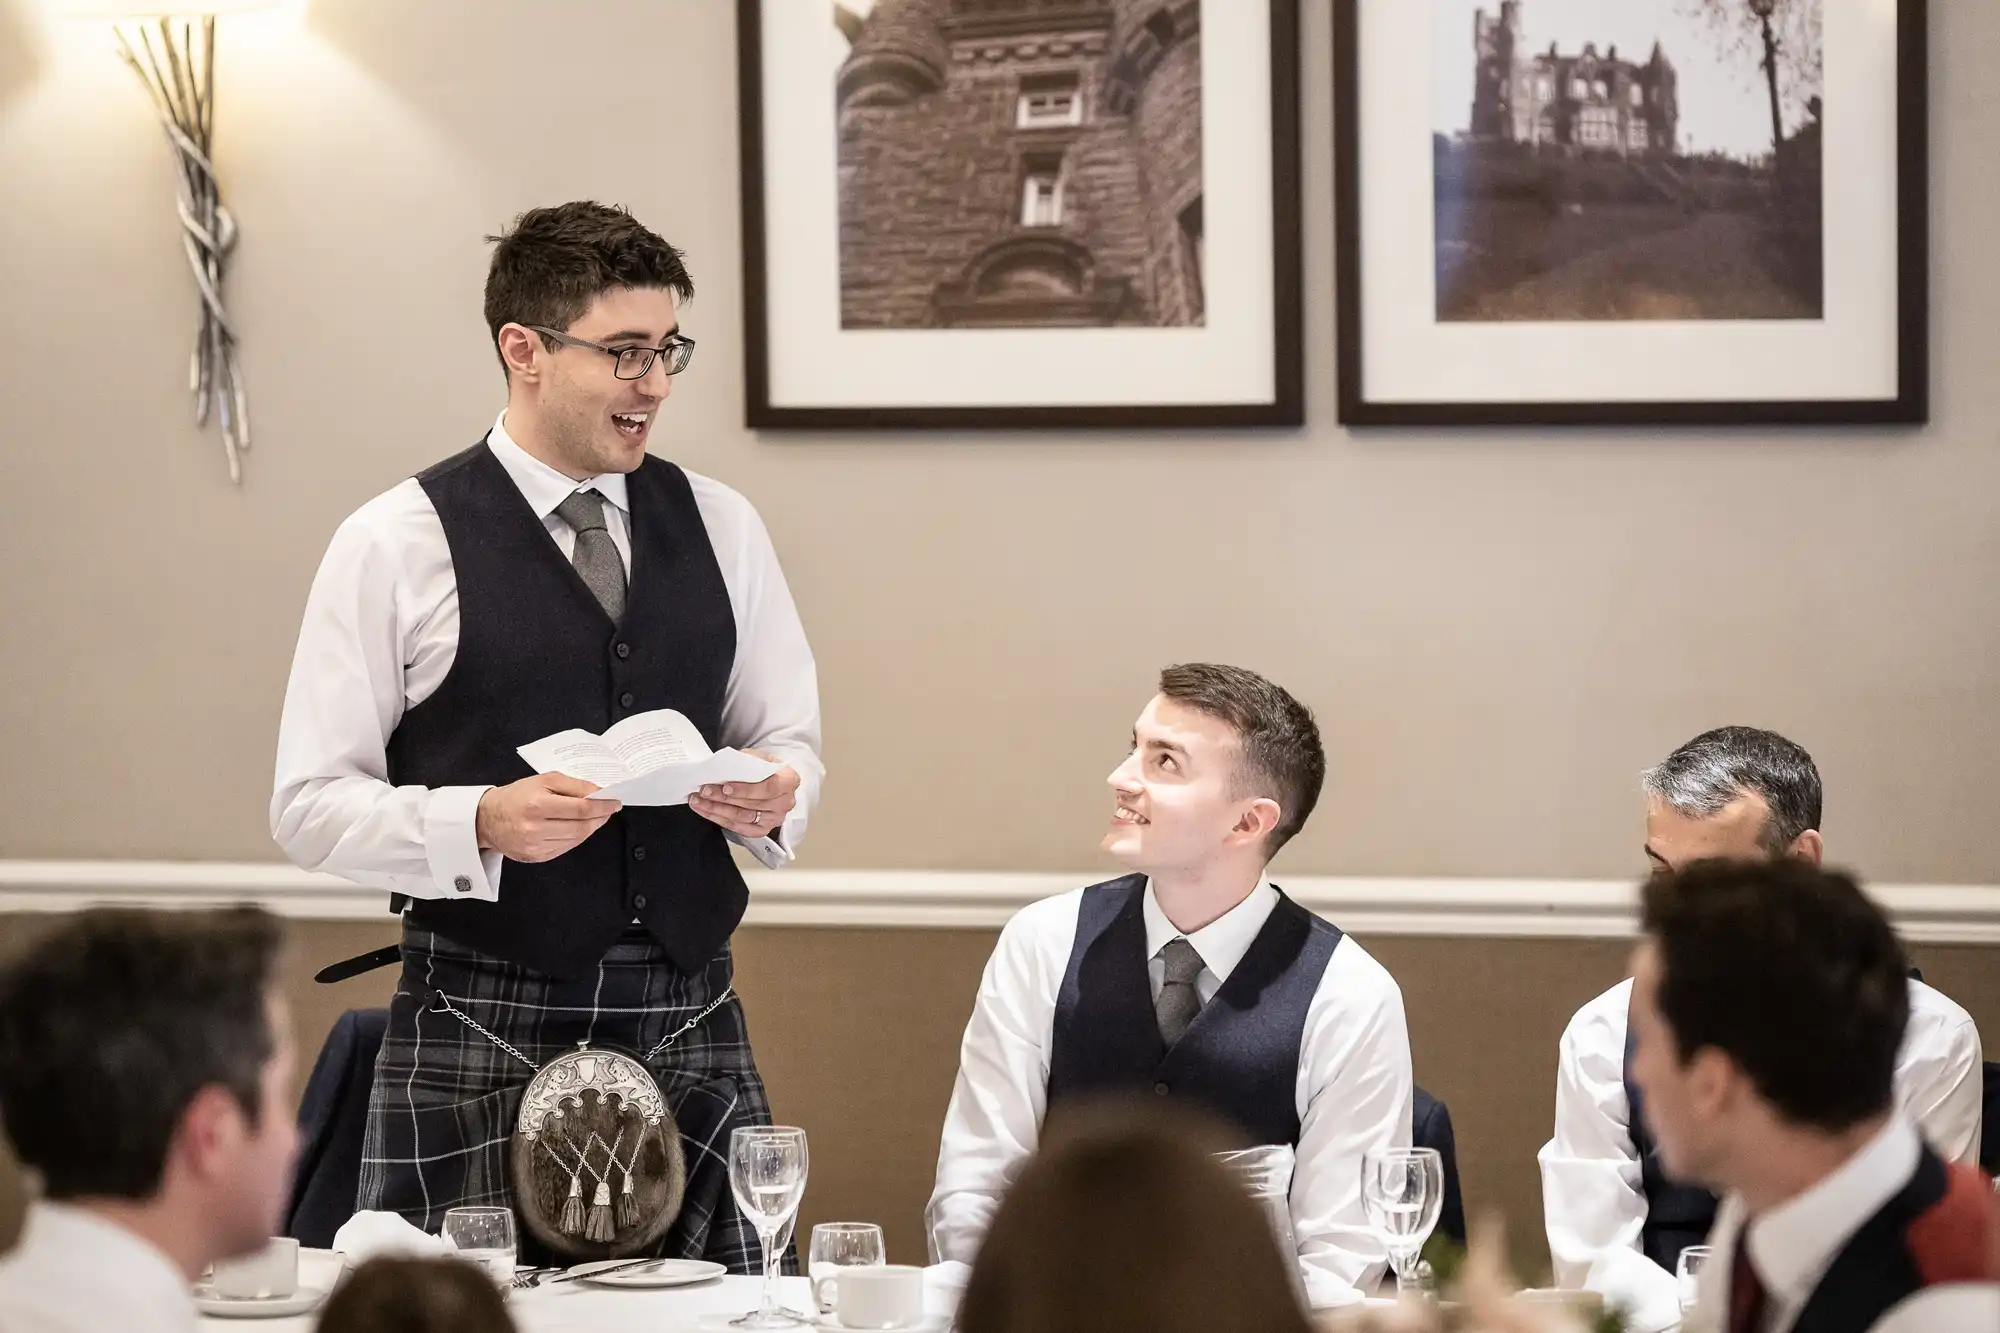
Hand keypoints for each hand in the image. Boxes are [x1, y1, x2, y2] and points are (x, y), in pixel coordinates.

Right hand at [475, 773, 621, 862]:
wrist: (488, 818)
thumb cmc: (517, 795)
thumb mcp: (544, 780)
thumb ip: (574, 785)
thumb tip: (599, 792)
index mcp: (537, 805)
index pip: (581, 809)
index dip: (603, 806)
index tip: (615, 801)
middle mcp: (535, 829)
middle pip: (582, 827)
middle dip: (601, 817)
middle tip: (609, 808)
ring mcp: (535, 846)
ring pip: (577, 839)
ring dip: (591, 827)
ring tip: (595, 816)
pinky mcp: (536, 857)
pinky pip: (566, 848)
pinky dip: (577, 837)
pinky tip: (578, 827)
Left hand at [688, 749, 798, 838]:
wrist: (769, 777)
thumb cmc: (763, 766)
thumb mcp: (757, 756)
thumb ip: (744, 762)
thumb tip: (721, 770)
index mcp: (790, 780)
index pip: (770, 787)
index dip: (746, 789)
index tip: (725, 787)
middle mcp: (785, 802)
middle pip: (751, 804)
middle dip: (723, 798)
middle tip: (704, 791)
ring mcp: (775, 818)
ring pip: (742, 817)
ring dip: (716, 809)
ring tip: (698, 800)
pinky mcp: (762, 829)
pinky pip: (738, 828)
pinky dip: (719, 819)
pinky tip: (705, 810)